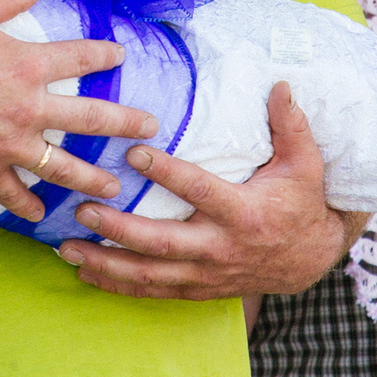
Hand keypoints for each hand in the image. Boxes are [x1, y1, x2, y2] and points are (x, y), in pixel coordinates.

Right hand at [0, 0, 159, 220]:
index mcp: (28, 64)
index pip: (80, 57)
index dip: (104, 54)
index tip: (120, 56)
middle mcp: (28, 106)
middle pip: (90, 118)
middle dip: (125, 123)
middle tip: (150, 129)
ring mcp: (9, 143)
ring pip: (63, 166)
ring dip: (92, 177)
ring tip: (114, 187)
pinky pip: (13, 193)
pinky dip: (28, 206)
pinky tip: (42, 216)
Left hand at [58, 82, 357, 298]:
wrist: (309, 259)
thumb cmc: (301, 202)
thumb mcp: (305, 163)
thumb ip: (291, 125)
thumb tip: (280, 85)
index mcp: (244, 213)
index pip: (200, 191)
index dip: (167, 173)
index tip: (134, 152)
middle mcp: (221, 248)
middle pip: (162, 243)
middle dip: (119, 228)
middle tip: (84, 209)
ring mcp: (207, 273)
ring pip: (150, 275)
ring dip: (106, 264)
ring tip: (67, 247)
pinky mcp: (198, 288)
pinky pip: (152, 292)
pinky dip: (117, 285)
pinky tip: (85, 273)